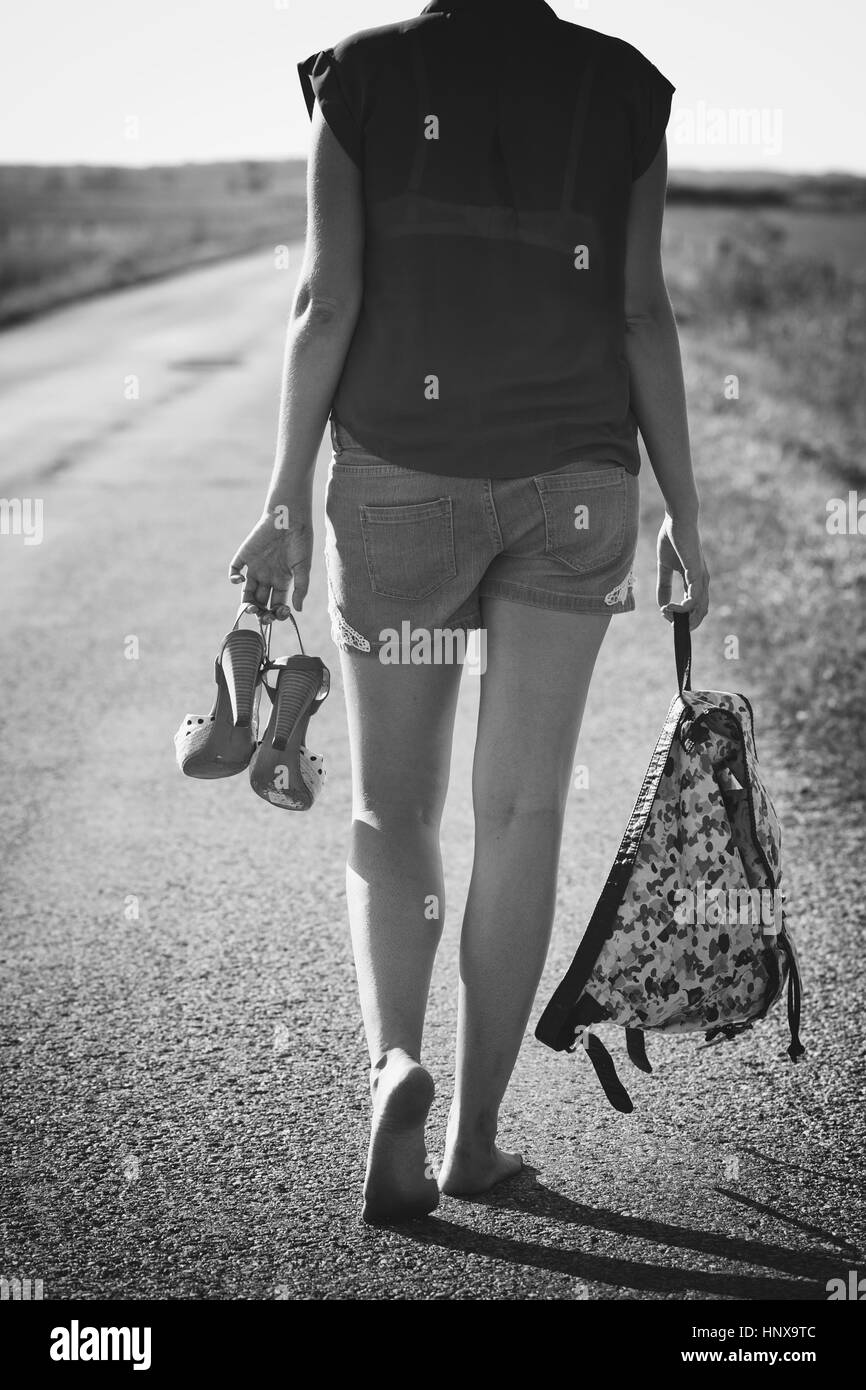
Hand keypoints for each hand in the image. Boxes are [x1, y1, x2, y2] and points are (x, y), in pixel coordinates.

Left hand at [228, 497, 312, 621]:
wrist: (289, 518)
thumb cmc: (300, 542)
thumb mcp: (303, 567)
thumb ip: (301, 588)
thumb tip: (298, 610)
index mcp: (282, 581)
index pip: (276, 604)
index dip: (276, 613)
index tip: (278, 615)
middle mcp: (267, 577)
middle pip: (260, 602)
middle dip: (260, 612)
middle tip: (261, 616)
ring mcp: (254, 567)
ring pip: (246, 592)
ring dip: (246, 603)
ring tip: (250, 607)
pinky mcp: (244, 555)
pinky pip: (234, 570)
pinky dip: (234, 578)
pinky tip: (242, 581)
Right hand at [656, 513, 709, 628]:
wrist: (678, 519)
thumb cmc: (672, 538)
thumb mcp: (664, 566)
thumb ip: (663, 585)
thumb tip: (661, 604)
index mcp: (695, 579)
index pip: (695, 605)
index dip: (682, 615)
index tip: (665, 614)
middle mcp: (702, 581)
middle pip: (701, 612)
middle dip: (686, 622)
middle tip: (668, 621)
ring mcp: (700, 578)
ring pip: (699, 608)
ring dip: (682, 617)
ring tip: (666, 613)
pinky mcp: (696, 573)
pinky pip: (694, 598)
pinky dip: (682, 608)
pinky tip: (667, 607)